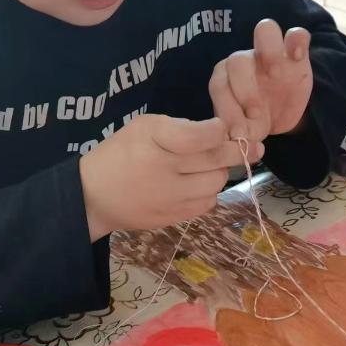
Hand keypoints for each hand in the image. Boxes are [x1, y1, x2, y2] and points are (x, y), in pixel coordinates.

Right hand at [79, 115, 263, 240]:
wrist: (94, 196)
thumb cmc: (121, 153)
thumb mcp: (143, 127)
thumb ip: (179, 127)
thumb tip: (217, 134)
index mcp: (154, 141)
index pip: (201, 136)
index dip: (219, 130)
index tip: (221, 127)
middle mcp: (165, 170)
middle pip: (217, 160)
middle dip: (237, 150)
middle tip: (252, 145)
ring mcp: (170, 198)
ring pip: (216, 183)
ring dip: (220, 172)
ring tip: (212, 166)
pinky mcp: (173, 217)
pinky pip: (206, 204)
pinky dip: (208, 192)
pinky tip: (198, 185)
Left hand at [209, 19, 311, 141]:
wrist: (281, 115)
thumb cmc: (257, 119)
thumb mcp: (247, 129)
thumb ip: (239, 131)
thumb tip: (237, 140)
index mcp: (226, 78)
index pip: (219, 84)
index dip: (227, 109)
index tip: (239, 132)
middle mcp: (245, 60)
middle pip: (238, 58)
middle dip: (244, 90)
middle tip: (256, 113)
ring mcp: (271, 52)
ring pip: (264, 31)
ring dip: (268, 52)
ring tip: (276, 75)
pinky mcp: (297, 52)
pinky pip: (297, 33)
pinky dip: (296, 40)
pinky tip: (298, 57)